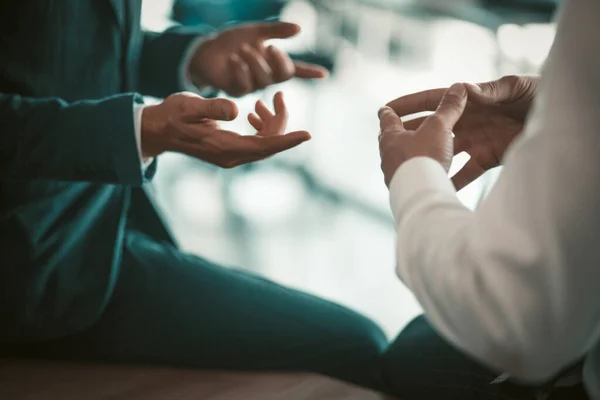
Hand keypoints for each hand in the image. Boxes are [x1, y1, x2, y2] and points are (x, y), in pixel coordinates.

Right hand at [142, 92, 310, 167]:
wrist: (159, 131)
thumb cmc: (172, 116)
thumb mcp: (189, 106)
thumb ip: (212, 107)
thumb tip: (236, 110)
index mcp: (225, 148)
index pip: (264, 146)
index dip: (287, 140)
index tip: (307, 134)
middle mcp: (232, 157)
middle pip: (269, 144)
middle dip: (280, 121)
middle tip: (279, 95)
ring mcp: (232, 156)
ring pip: (265, 142)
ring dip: (271, 122)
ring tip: (263, 102)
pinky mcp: (231, 151)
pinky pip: (256, 141)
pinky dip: (262, 126)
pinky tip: (255, 111)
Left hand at [190, 22, 328, 96]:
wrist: (206, 50)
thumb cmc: (232, 42)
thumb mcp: (255, 32)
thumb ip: (276, 31)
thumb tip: (299, 29)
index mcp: (273, 63)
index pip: (296, 69)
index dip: (310, 72)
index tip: (324, 74)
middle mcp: (266, 77)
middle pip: (282, 74)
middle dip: (278, 61)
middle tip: (269, 47)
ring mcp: (252, 86)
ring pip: (263, 79)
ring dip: (255, 62)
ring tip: (243, 49)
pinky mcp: (237, 91)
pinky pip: (245, 84)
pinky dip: (240, 70)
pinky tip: (232, 60)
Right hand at [387, 75, 537, 189]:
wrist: (557, 120)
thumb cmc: (537, 95)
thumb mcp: (513, 88)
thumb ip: (487, 90)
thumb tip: (460, 88)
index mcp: (470, 100)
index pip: (433, 102)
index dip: (409, 105)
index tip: (387, 111)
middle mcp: (468, 121)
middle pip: (431, 128)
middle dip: (409, 135)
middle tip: (387, 144)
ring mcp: (476, 140)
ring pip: (444, 152)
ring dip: (427, 159)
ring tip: (408, 170)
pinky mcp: (487, 158)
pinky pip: (465, 172)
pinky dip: (453, 181)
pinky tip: (438, 189)